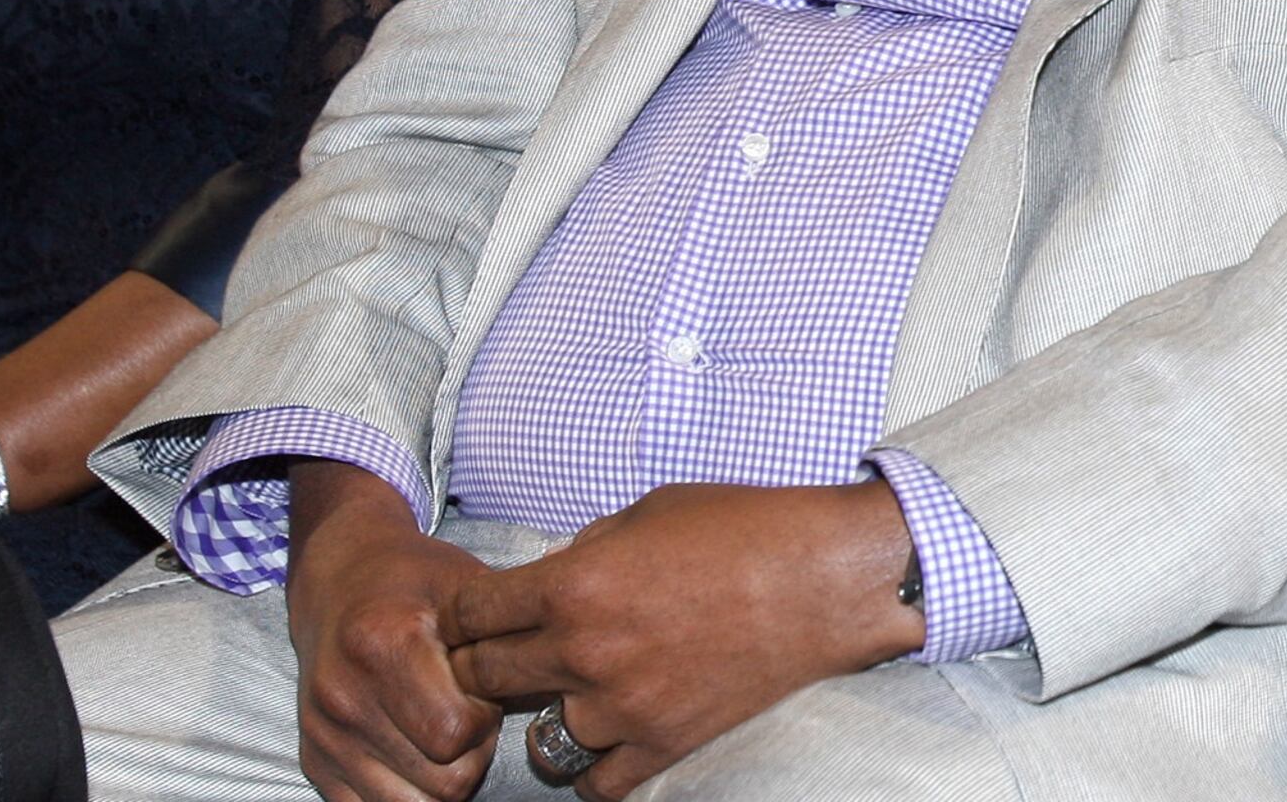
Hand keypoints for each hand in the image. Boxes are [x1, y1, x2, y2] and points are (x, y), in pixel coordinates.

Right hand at [284, 462, 498, 801]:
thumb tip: (560, 683)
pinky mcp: (314, 759)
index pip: (455, 733)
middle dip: (471, 755)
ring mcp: (325, 733)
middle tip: (469, 716)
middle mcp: (345, 695)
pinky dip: (405, 792)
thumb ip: (507, 636)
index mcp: (384, 644)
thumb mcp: (466, 587)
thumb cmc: (415, 581)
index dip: (485, 720)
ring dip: (440, 779)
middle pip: (442, 780)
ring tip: (441, 733)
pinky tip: (413, 751)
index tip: (485, 691)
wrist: (339, 582)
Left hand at [443, 481, 922, 798]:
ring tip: (575, 695)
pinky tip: (610, 736)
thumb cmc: (743, 528)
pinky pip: (596, 782)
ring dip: (549, 716)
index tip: (474, 617)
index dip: (461, 615)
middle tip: (507, 657)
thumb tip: (553, 575)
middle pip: (483, 678)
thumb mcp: (649, 511)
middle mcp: (585, 650)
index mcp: (573, 583)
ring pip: (538, 738)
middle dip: (483, 665)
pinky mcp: (664, 744)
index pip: (467, 614)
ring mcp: (623, 706)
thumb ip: (586, 549)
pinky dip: (595, 765)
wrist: (825, 578)